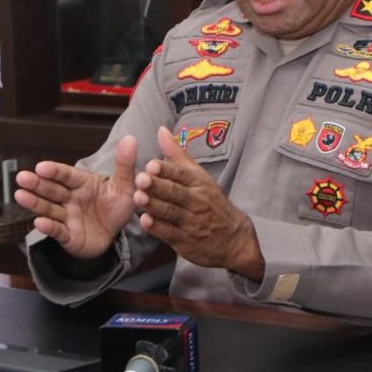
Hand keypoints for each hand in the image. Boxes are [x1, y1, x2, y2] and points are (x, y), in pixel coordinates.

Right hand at [14, 135, 138, 259]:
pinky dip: (48, 227)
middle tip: (21, 178)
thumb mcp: (125, 186)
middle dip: (36, 184)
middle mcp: (70, 198)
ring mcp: (67, 217)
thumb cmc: (116, 207)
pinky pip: (58, 231)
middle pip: (52, 190)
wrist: (115, 235)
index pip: (66, 175)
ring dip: (34, 203)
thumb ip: (124, 165)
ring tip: (20, 196)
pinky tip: (39, 223)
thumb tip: (131, 138)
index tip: (41, 167)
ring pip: (49, 208)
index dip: (54, 171)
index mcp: (82, 183)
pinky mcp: (68, 236)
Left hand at [135, 126, 264, 279]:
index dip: (166, 170)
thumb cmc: (210, 201)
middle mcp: (196, 202)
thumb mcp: (198, 176)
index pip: (181, 175)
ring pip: (171, 212)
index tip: (151, 164)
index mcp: (198, 183)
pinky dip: (157, 228)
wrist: (233, 238)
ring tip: (138, 197)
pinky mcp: (185, 241)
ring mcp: (191, 222)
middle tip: (140, 179)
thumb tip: (161, 131)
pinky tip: (145, 221)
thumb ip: (177, 154)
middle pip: (175, 193)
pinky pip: (170, 233)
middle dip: (158, 186)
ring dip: (154, 205)